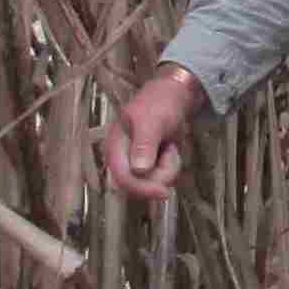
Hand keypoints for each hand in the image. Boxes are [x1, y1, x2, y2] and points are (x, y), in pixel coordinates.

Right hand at [100, 64, 202, 200]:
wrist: (173, 96)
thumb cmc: (159, 104)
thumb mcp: (152, 121)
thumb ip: (144, 144)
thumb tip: (138, 170)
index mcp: (114, 148)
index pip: (123, 179)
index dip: (142, 189)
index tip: (164, 191)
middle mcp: (121, 160)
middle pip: (138, 186)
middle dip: (159, 174)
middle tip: (169, 152)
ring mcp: (135, 164)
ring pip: (152, 184)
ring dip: (167, 168)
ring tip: (168, 146)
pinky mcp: (148, 167)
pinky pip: (160, 178)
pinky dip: (170, 166)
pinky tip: (169, 150)